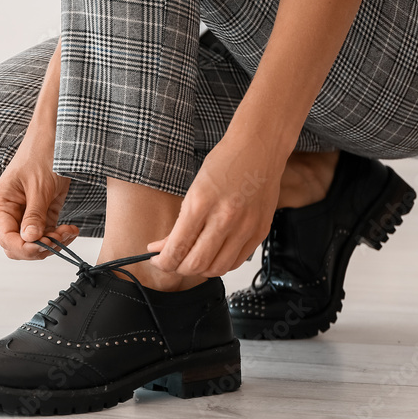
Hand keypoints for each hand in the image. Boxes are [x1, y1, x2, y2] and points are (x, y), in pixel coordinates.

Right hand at [0, 127, 79, 259]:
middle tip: (59, 238)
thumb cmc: (42, 154)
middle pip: (18, 246)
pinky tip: (71, 229)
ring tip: (70, 231)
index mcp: (0, 205)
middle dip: (40, 248)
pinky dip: (59, 236)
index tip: (46, 245)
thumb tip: (30, 240)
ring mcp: (25, 215)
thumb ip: (34, 215)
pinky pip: (47, 235)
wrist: (57, 138)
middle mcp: (9, 213)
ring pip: (34, 244)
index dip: (25, 248)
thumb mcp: (39, 186)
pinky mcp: (41, 215)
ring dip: (53, 243)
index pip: (6, 238)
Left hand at [147, 125, 287, 276]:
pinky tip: (212, 254)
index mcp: (201, 204)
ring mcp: (246, 227)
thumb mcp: (193, 189)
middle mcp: (225, 218)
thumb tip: (165, 248)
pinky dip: (220, 264)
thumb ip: (182, 222)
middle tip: (171, 260)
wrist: (259, 148)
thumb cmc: (224, 163)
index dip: (163, 261)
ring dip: (199, 269)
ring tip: (191, 258)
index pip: (177, 249)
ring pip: (217, 269)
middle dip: (177, 268)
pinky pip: (236, 261)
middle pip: (196, 265)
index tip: (156, 258)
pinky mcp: (260, 231)